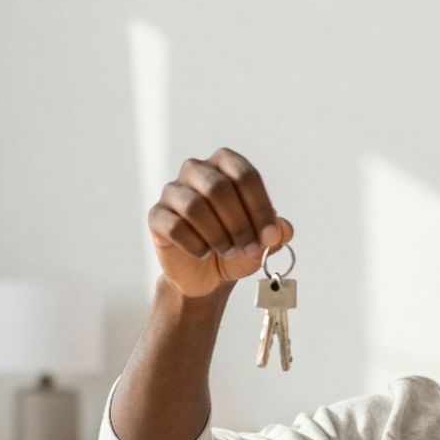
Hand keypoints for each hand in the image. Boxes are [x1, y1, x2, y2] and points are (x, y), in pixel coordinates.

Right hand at [148, 147, 294, 298]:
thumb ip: (276, 231)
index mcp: (225, 165)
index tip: (270, 237)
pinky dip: (195, 244)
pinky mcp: (157, 216)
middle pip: (219, 188)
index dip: (260, 208)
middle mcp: (196, 171)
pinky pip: (174, 227)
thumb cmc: (236, 246)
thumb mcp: (263, 241)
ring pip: (194, 206)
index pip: (245, 175)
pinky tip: (204, 253)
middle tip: (250, 248)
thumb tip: (282, 229)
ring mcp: (173, 192)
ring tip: (227, 251)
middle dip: (239, 223)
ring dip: (218, 235)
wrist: (206, 274)